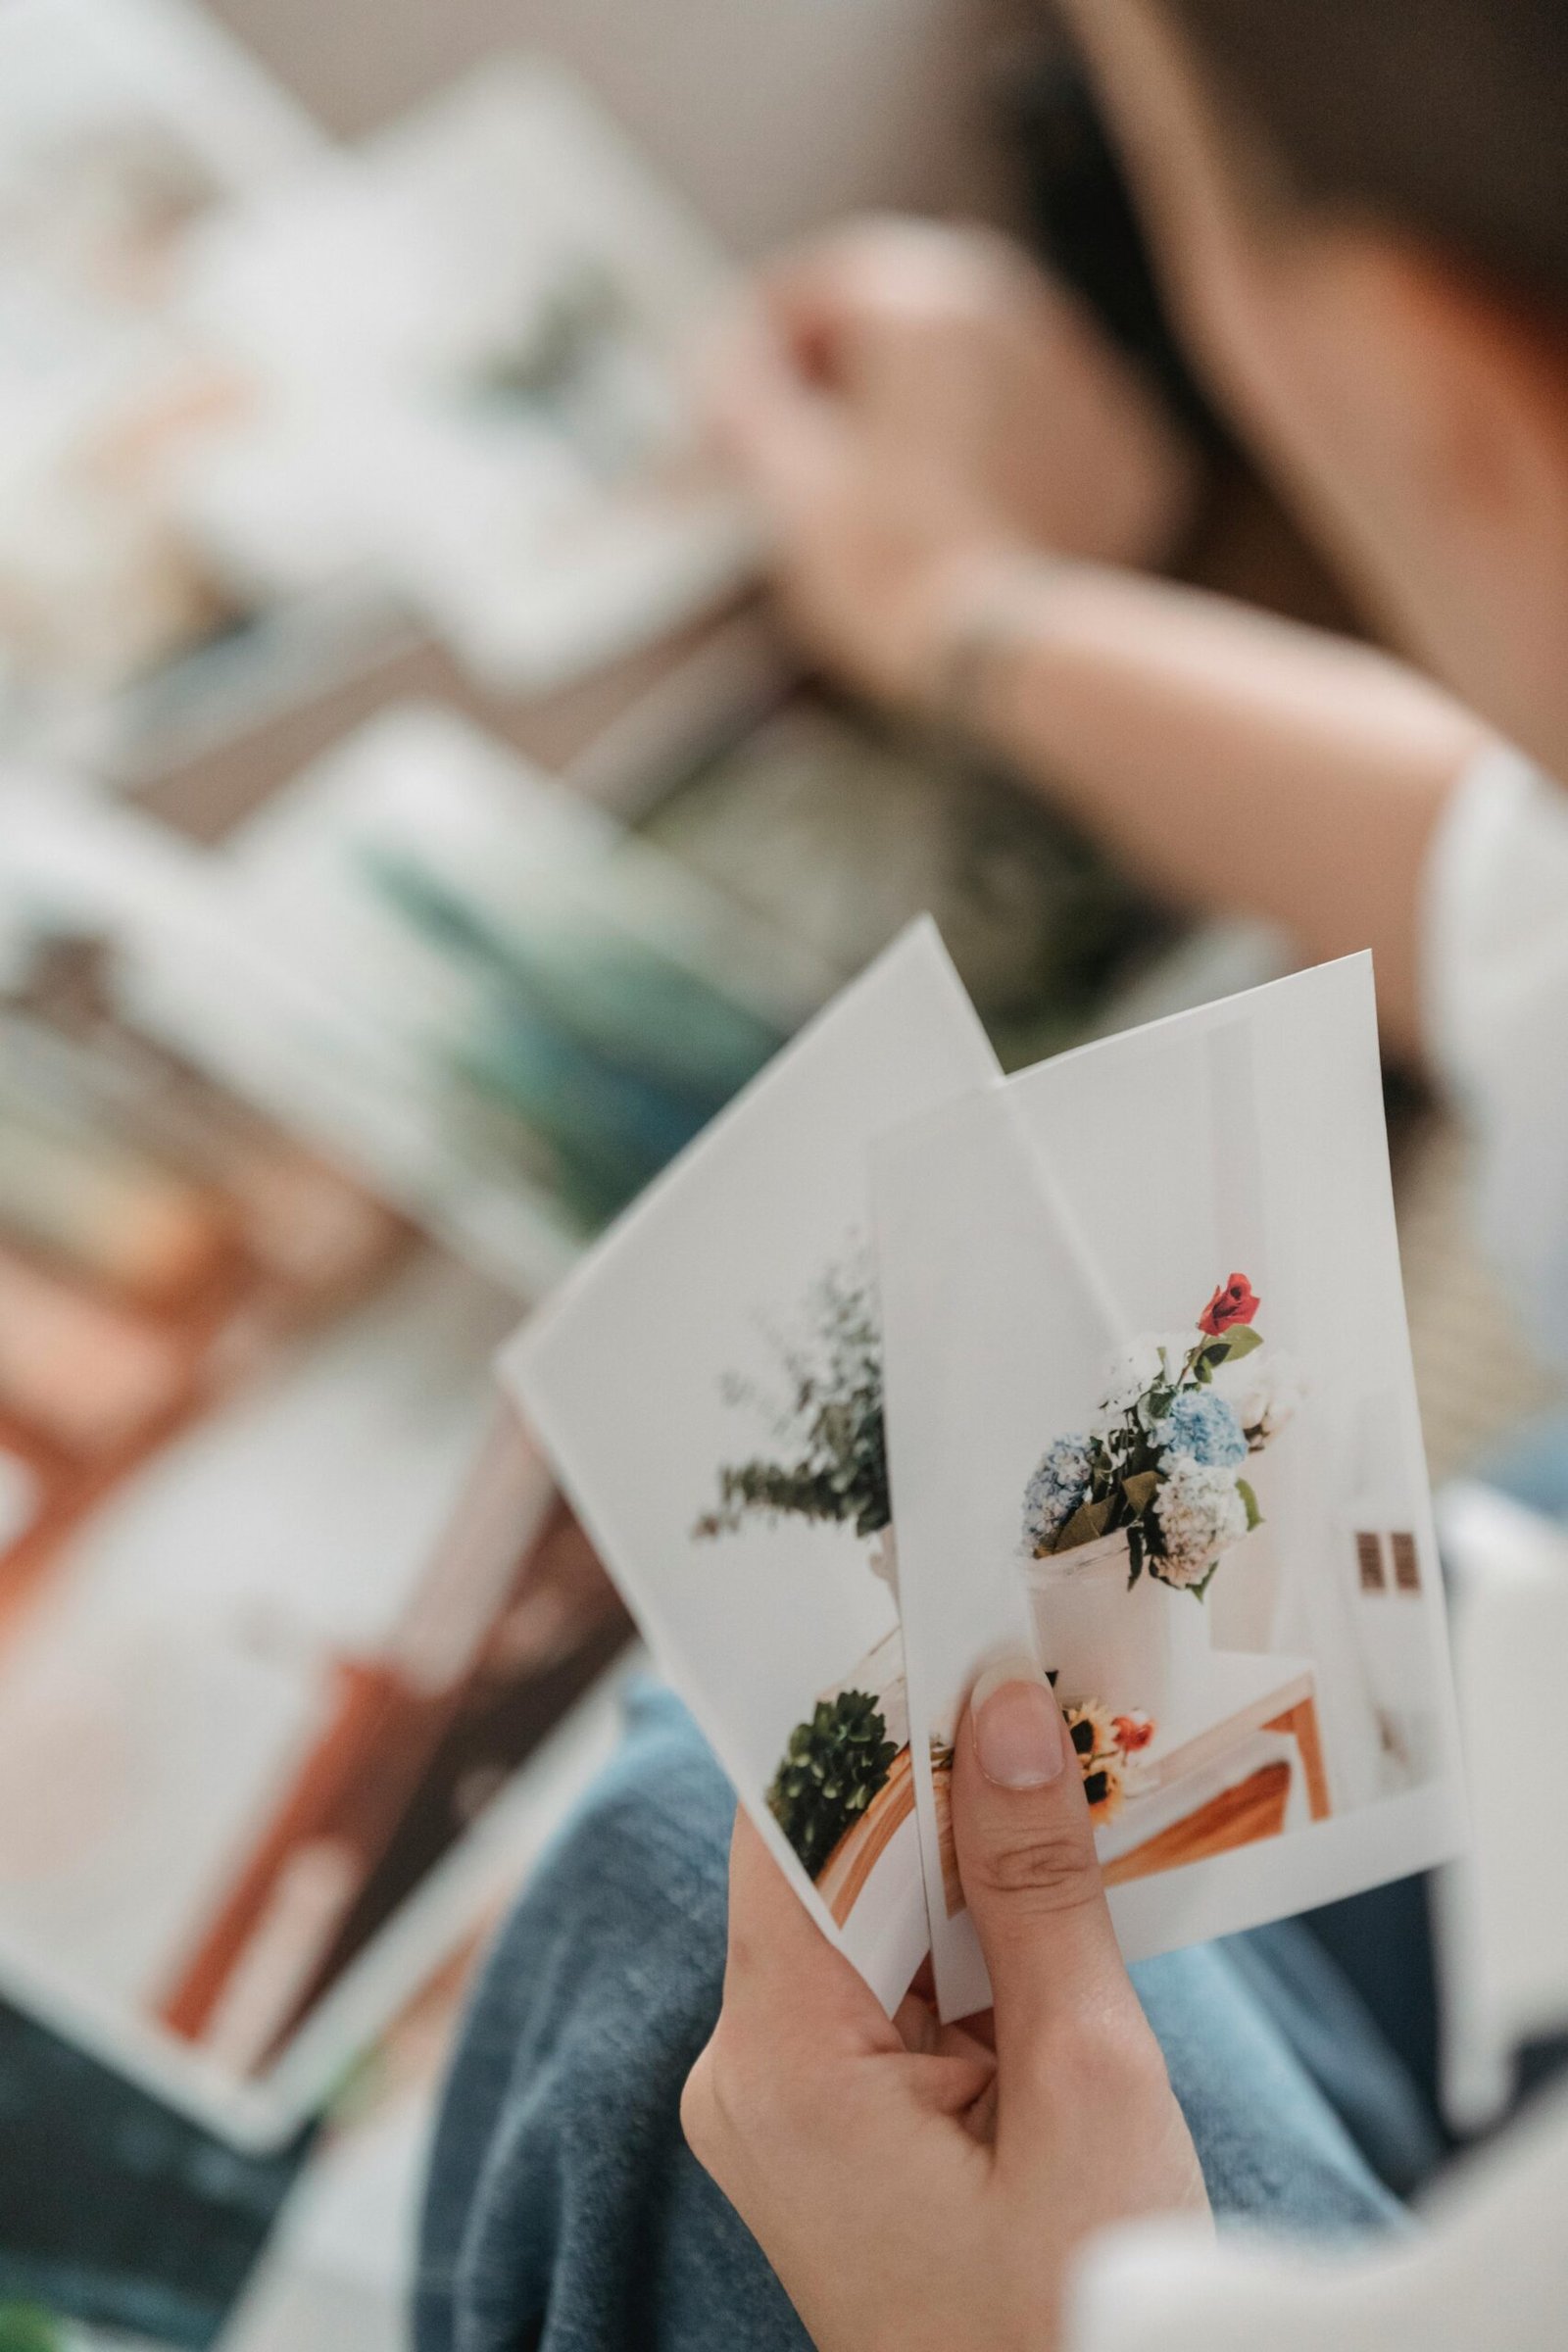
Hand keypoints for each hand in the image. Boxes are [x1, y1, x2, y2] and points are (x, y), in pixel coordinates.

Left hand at [682, 1658, 1209, 2351]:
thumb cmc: (1071, 2320)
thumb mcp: (1086, 2086)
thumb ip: (1036, 1891)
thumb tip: (997, 1712)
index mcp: (780, 2066)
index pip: (792, 1830)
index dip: (868, 1724)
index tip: (948, 1631)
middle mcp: (753, 2074)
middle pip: (833, 1863)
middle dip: (944, 1780)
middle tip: (1039, 1684)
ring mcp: (791, 2105)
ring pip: (872, 1916)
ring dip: (970, 1856)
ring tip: (1065, 1769)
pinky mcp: (842, 2125)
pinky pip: (895, 1983)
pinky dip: (972, 1934)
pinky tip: (1055, 1884)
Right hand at [701, 218, 1198, 704]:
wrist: (1010, 653)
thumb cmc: (890, 567)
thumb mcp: (784, 481)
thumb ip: (742, 398)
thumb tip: (725, 371)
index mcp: (922, 299)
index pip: (815, 286)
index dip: (754, 346)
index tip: (728, 402)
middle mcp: (1015, 310)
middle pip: (900, 317)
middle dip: (841, 372)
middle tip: (797, 444)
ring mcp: (1081, 377)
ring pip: (975, 367)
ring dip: (920, 407)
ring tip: (879, 490)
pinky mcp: (1120, 449)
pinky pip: (1037, 428)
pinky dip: (995, 455)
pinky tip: (957, 516)